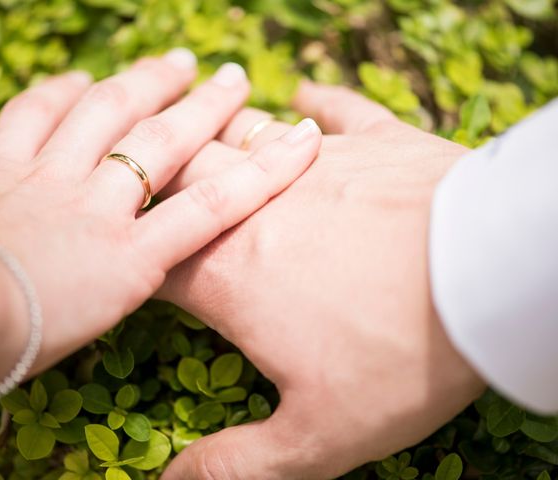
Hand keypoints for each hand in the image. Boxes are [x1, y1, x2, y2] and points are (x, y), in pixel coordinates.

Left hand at [0, 53, 321, 393]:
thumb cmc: (15, 343)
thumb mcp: (98, 324)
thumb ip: (128, 281)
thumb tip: (145, 259)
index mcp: (130, 258)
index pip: (216, 204)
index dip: (266, 170)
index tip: (303, 139)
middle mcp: (98, 206)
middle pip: (166, 142)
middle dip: (208, 106)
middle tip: (234, 77)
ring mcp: (49, 177)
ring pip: (106, 114)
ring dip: (144, 82)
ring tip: (173, 62)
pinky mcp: (1, 165)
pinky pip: (34, 114)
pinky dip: (60, 92)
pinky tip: (80, 79)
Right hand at [158, 81, 486, 478]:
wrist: (489, 276)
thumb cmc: (402, 357)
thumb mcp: (318, 436)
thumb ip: (236, 464)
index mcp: (228, 272)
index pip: (152, 255)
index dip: (131, 258)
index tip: (129, 261)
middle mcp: (257, 205)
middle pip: (182, 176)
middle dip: (159, 180)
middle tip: (150, 179)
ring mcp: (317, 163)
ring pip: (242, 131)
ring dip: (220, 134)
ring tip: (208, 137)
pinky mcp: (377, 140)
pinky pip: (336, 109)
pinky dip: (318, 102)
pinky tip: (306, 96)